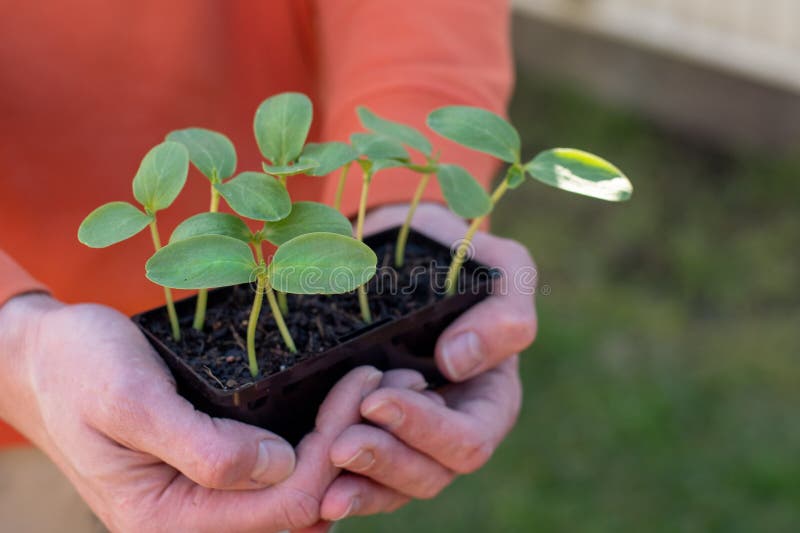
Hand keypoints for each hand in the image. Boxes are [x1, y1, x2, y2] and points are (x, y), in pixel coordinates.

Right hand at [0, 294, 383, 531]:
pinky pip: (282, 467)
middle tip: (393, 382)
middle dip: (352, 444)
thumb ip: (198, 446)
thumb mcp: (127, 401)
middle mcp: (196, 520)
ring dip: (344, 441)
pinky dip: (319, 435)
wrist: (46, 357)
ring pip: (298, 487)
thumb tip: (278, 466)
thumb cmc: (77, 370)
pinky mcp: (219, 468)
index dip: (331, 451)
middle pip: (300, 502)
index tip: (363, 385)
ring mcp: (210, 497)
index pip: (279, 507)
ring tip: (383, 387)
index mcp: (169, 520)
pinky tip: (345, 398)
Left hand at [316, 203, 536, 519]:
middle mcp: (452, 426)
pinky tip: (318, 496)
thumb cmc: (459, 259)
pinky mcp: (372, 436)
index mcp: (490, 397)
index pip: (469, 439)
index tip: (376, 400)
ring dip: (360, 484)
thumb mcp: (501, 269)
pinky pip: (363, 482)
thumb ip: (502, 313)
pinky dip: (342, 489)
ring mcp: (411, 438)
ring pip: (394, 488)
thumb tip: (456, 361)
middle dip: (386, 461)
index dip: (426, 430)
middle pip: (430, 474)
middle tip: (341, 443)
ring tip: (323, 472)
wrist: (403, 253)